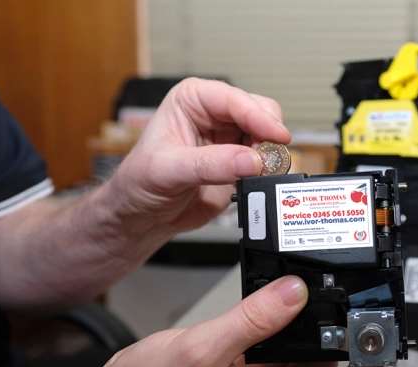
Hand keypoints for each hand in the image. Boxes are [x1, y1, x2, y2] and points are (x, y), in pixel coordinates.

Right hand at [83, 276, 378, 366]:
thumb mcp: (202, 351)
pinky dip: (273, 333)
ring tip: (315, 303)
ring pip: (289, 365)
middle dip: (334, 347)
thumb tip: (293, 295)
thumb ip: (253, 321)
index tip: (377, 347)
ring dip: (302, 337)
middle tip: (347, 310)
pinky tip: (275, 309)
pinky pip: (263, 356)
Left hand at [107, 77, 290, 233]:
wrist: (144, 215)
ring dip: (271, 153)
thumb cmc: (140, 183)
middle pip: (259, 111)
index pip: (233, 99)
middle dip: (268, 134)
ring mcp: (230, 138)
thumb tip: (250, 161)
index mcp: (192, 100)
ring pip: (267, 135)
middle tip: (269, 158)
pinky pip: (266, 160)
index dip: (258, 116)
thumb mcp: (169, 170)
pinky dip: (269, 168)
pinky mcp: (240, 162)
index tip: (277, 136)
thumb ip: (211, 164)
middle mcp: (214, 114)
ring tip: (263, 171)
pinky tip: (261, 178)